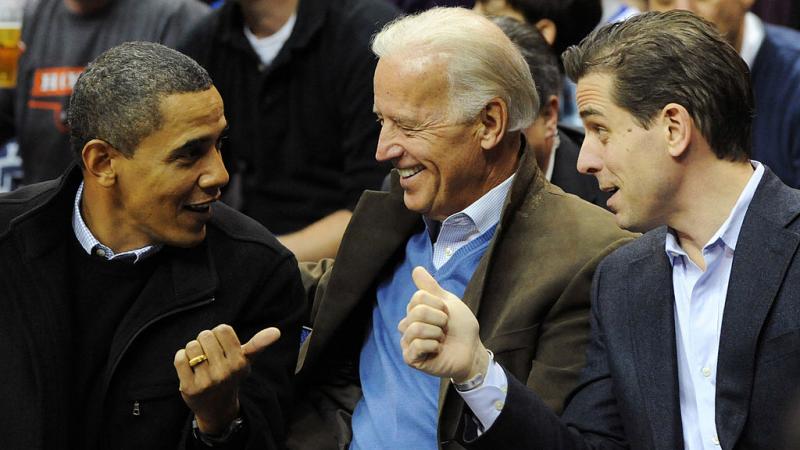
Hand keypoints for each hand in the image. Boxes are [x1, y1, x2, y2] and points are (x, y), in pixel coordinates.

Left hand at [174, 324, 280, 433]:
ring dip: (193, 351)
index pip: (223, 329)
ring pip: (192, 346)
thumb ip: (259, 344)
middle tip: (210, 356)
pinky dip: (182, 358)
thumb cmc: (231, 376)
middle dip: (205, 341)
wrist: (217, 407)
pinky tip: (189, 367)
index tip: (221, 346)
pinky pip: (180, 358)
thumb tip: (277, 331)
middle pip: (206, 335)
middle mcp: (225, 372)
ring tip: (200, 362)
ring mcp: (207, 381)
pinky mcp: (189, 388)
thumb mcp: (247, 361)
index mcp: (240, 362)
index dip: (219, 334)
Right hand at [398, 266, 488, 382]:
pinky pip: (417, 345)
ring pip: (416, 328)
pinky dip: (433, 346)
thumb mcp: (448, 302)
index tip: (447, 314)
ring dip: (437, 333)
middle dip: (439, 319)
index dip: (439, 304)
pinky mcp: (411, 359)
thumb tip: (416, 269)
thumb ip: (431, 287)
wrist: (472, 350)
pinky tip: (438, 350)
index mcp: (414, 311)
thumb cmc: (460, 327)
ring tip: (442, 339)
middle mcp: (407, 326)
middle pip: (417, 312)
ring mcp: (408, 343)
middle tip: (445, 328)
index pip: (418, 297)